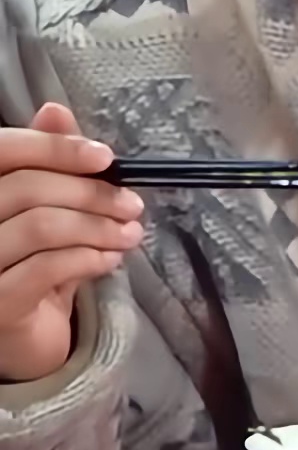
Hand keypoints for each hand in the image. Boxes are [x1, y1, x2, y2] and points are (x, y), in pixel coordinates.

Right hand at [0, 105, 140, 385]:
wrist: (17, 338)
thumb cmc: (25, 265)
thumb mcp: (39, 210)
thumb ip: (45, 163)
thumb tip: (55, 111)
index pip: (2, 151)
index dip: (54, 148)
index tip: (105, 158)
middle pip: (27, 188)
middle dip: (91, 194)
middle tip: (132, 205)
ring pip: (40, 226)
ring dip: (98, 227)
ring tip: (130, 233)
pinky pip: (45, 268)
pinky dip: (88, 259)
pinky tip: (109, 260)